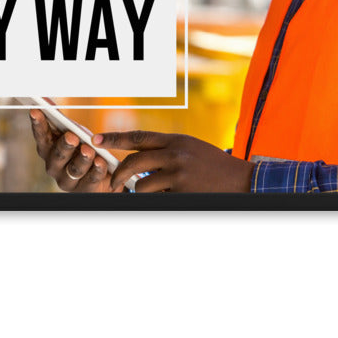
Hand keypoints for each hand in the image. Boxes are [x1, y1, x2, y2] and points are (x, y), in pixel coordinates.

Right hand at [29, 110, 116, 192]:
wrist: (101, 173)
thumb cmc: (82, 147)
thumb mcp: (73, 133)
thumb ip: (61, 121)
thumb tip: (46, 101)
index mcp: (49, 150)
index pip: (41, 137)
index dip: (38, 124)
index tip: (36, 110)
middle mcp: (54, 166)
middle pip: (57, 156)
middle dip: (64, 145)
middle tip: (72, 136)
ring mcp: (68, 180)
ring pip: (74, 169)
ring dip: (82, 158)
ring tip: (89, 150)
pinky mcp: (85, 189)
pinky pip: (91, 179)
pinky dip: (96, 170)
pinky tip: (101, 162)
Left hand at [93, 131, 254, 192]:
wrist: (241, 180)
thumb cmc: (214, 166)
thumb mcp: (190, 149)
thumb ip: (166, 150)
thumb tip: (137, 159)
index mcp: (176, 139)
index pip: (138, 136)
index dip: (114, 138)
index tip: (95, 139)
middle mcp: (174, 153)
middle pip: (133, 161)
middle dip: (119, 175)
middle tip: (114, 184)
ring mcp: (178, 173)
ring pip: (142, 185)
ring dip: (140, 193)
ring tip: (149, 194)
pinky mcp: (181, 191)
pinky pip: (157, 199)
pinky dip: (157, 201)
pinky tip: (169, 198)